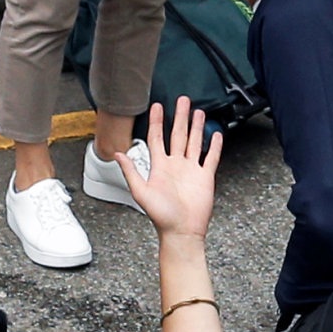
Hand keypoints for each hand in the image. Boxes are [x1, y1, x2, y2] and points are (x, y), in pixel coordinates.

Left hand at [122, 98, 220, 239]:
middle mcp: (175, 165)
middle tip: (182, 100)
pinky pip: (210, 158)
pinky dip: (214, 146)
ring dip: (196, 126)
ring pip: (194, 142)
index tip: (156, 106)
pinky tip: (215, 134)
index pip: (157, 138)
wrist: (181, 231)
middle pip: (178, 134)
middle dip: (179, 116)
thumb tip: (117, 154)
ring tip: (198, 111)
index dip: (157, 122)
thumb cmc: (161, 216)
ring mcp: (191, 170)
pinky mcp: (205, 177)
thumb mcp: (141, 192)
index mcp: (159, 166)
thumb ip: (131, 172)